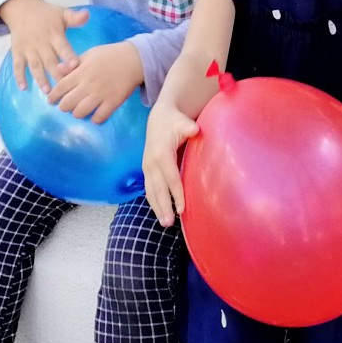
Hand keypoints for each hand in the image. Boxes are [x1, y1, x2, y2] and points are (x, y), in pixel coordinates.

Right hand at [0, 0, 88, 93]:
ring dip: (40, 78)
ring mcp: (28, 48)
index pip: (62, 46)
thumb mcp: (62, 13)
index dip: (68, 56)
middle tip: (63, 87)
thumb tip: (88, 14)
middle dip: (56, 74)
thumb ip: (74, 17)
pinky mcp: (17, 51)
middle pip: (49, 60)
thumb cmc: (47, 14)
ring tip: (47, 91)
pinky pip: (17, 65)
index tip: (74, 66)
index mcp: (54, 34)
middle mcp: (41, 43)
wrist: (22, 8)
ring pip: (34, 65)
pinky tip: (23, 88)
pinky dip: (19, 76)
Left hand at [49, 41, 144, 122]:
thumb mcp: (89, 54)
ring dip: (77, 113)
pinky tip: (94, 115)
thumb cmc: (109, 55)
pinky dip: (94, 119)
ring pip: (80, 112)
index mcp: (81, 72)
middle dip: (63, 107)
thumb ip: (72, 63)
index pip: (60, 87)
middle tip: (65, 105)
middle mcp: (89, 84)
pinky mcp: (113, 102)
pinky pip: (99, 117)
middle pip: (67, 103)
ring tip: (79, 110)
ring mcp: (101, 94)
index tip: (51, 100)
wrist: (134, 59)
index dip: (53, 96)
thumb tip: (57, 70)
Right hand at [142, 105, 199, 226]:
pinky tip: (160, 212)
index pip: (171, 177)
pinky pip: (149, 189)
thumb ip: (188, 127)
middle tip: (170, 223)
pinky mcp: (146, 171)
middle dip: (164, 206)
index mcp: (161, 153)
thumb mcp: (182, 121)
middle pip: (158, 189)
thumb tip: (195, 130)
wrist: (158, 119)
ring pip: (151, 191)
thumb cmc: (174, 122)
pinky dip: (154, 202)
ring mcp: (147, 167)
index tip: (183, 208)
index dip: (176, 193)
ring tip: (165, 224)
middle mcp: (151, 163)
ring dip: (157, 208)